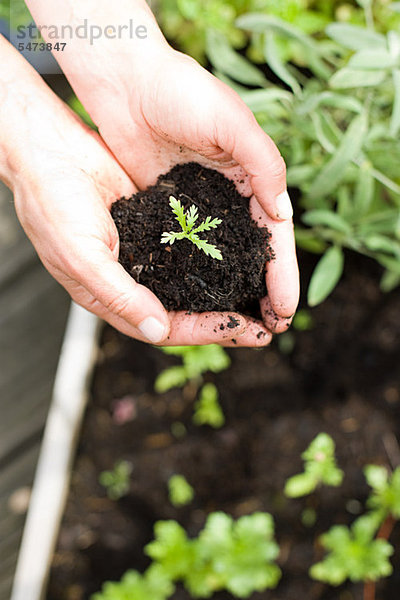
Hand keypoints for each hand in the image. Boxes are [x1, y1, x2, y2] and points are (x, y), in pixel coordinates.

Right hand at [11, 94, 262, 344]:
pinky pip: (190, 249)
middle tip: (266, 324)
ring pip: (191, 283)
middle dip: (225, 319)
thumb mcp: (82, 255)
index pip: (167, 327)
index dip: (206, 331)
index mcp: (112, 297)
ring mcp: (145, 254)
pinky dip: (214, 256)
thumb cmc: (52, 204)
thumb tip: (158, 329)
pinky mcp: (155, 225)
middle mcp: (133, 281)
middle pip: (186, 311)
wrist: (48, 149)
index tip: (245, 330)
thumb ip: (119, 294)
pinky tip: (240, 255)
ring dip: (224, 291)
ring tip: (260, 295)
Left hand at [79, 47, 299, 333]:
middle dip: (264, 290)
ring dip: (234, 288)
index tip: (286, 309)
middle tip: (270, 328)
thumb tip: (283, 212)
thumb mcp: (232, 123)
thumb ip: (263, 164)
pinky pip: (188, 249)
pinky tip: (199, 298)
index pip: (276, 234)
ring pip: (222, 257)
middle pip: (253, 252)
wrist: (126, 82)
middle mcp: (230, 195)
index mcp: (253, 175)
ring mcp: (199, 206)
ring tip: (239, 322)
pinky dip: (198, 274)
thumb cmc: (181, 92)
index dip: (283, 273)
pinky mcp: (169, 209)